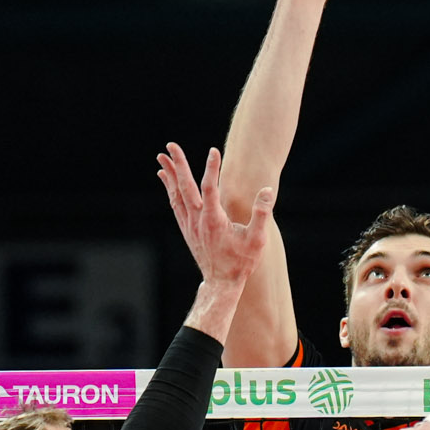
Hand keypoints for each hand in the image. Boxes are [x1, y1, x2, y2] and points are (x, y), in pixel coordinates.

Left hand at [156, 143, 274, 292]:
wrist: (222, 283)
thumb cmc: (242, 262)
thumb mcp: (257, 240)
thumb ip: (262, 213)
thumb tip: (268, 189)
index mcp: (214, 221)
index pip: (210, 188)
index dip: (212, 168)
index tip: (214, 150)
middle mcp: (197, 221)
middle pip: (185, 187)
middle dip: (178, 164)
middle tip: (170, 145)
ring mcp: (190, 225)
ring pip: (176, 195)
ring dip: (170, 174)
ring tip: (162, 157)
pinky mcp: (187, 229)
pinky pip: (175, 204)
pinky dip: (170, 189)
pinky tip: (166, 179)